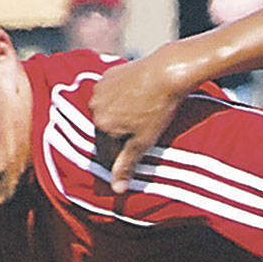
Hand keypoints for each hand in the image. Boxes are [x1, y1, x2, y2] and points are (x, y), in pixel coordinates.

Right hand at [90, 43, 194, 192]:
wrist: (168, 71)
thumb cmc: (158, 109)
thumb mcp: (144, 142)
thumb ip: (127, 165)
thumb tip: (116, 190)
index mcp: (101, 125)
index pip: (105, 153)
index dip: (121, 158)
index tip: (136, 157)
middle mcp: (95, 106)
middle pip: (105, 131)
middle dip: (120, 137)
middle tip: (143, 134)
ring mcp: (100, 88)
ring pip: (108, 112)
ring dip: (120, 118)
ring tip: (143, 116)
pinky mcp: (109, 74)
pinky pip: (112, 95)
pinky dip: (122, 100)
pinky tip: (139, 100)